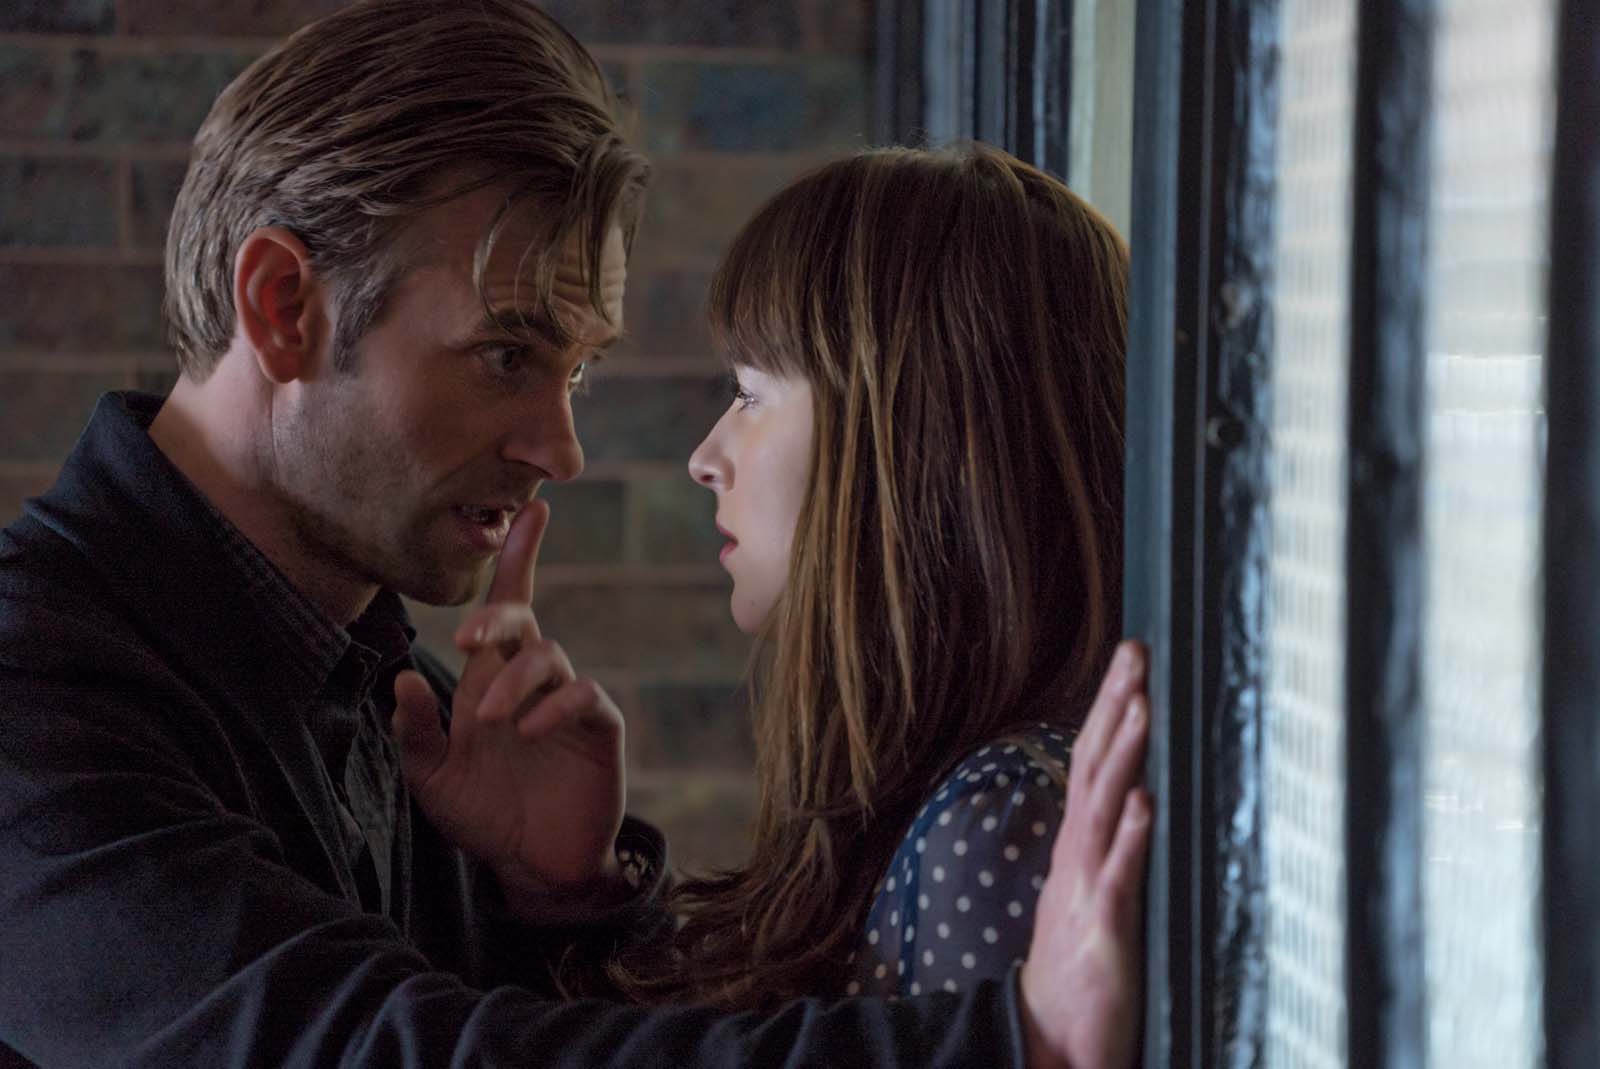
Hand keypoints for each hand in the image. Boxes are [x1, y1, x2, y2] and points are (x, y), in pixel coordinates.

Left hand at [390, 501, 626, 908]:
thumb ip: (416, 732)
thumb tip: (404, 680)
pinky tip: (529, 730)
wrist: (533, 865)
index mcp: (491, 678)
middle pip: (524, 621)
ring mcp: (567, 703)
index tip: (533, 510)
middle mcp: (531, 681)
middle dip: (498, 616)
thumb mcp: (433, 779)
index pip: (506, 608)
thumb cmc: (485, 814)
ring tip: (490, 718)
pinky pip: (584, 698)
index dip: (519, 557)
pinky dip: (555, 706)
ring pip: (550, 658)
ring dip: (515, 680)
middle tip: (467, 639)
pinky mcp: (599, 729)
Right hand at [1020, 640, 1152, 1068]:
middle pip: (1093, 765)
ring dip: (1123, 754)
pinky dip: (1131, 836)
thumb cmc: (1081, 964)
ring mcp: (1088, 886)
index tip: (1130, 660)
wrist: (1051, 1036)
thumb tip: (1138, 794)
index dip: (1108, 708)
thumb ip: (1112, 843)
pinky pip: (1118, 873)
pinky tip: (1146, 803)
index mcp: (1079, 842)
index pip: (1091, 759)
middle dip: (1114, 707)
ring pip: (1103, 806)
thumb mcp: (1094, 889)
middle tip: (1135, 654)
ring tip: (1142, 706)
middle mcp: (1079, 853)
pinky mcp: (1103, 926)